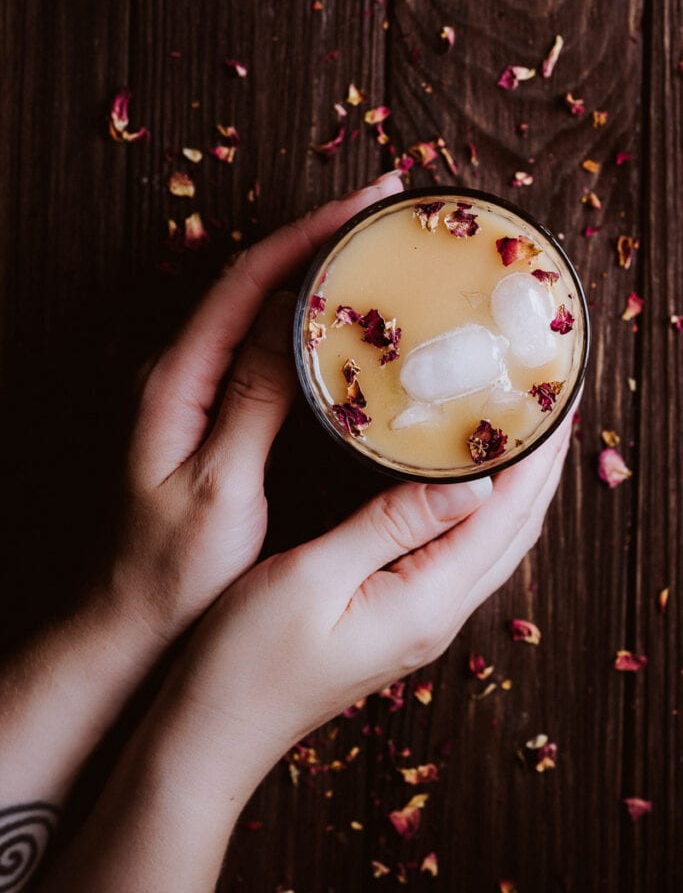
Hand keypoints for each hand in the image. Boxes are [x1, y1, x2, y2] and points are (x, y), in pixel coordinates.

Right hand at [37, 416, 573, 892]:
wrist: (217, 732)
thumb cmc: (248, 660)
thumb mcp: (313, 577)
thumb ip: (391, 524)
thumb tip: (471, 480)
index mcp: (426, 602)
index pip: (506, 515)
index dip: (536, 454)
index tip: (553, 399)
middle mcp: (438, 615)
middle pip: (515, 530)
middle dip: (542, 465)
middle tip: (550, 402)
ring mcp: (421, 622)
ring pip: (495, 544)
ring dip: (519, 487)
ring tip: (525, 433)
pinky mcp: (400, 620)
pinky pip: (464, 555)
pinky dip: (485, 511)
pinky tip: (470, 486)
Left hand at [105, 173, 403, 641]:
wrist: (132, 616)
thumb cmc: (171, 568)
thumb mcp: (219, 488)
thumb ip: (252, 402)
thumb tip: (293, 317)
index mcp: (175, 379)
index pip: (248, 280)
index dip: (310, 234)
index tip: (369, 205)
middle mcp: (181, 370)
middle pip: (255, 278)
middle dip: (320, 235)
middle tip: (387, 213)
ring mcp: (198, 388)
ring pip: (262, 308)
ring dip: (317, 270)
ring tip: (378, 248)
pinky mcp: (216, 411)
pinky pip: (266, 347)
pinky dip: (309, 320)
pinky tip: (348, 321)